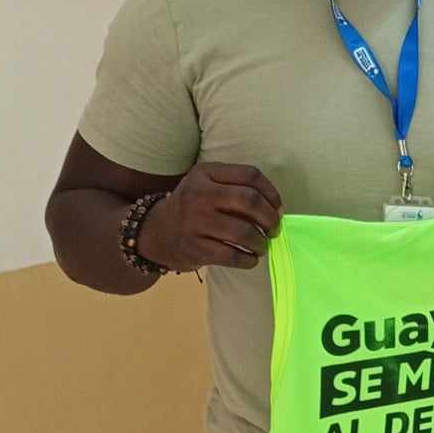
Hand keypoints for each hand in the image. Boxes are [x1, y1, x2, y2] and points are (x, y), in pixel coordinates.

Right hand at [136, 163, 282, 271]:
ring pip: (243, 232)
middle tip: (274, 229)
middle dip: (270, 217)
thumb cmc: (193, 207)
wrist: (156, 232)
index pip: (250, 175)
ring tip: (262, 245)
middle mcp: (199, 194)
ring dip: (261, 242)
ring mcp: (195, 222)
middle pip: (249, 201)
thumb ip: (237, 187)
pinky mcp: (194, 248)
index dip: (271, 192)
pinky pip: (232, 256)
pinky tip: (250, 259)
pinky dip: (248, 259)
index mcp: (206, 173)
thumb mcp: (207, 184)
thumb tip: (276, 209)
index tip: (277, 207)